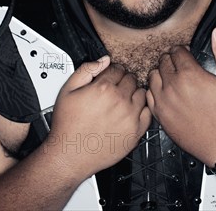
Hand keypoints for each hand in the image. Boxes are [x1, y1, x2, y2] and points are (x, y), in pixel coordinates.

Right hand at [45, 56, 151, 177]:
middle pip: (131, 79)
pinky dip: (142, 109)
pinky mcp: (136, 131)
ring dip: (134, 93)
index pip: (118, 69)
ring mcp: (130, 116)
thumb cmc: (68, 125)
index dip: (112, 72)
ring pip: (142, 93)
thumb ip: (86, 70)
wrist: (70, 154)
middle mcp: (119, 101)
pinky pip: (148, 112)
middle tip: (114, 89)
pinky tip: (131, 112)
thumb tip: (104, 60)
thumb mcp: (67, 90)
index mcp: (103, 88)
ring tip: (122, 100)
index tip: (109, 78)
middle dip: (123, 81)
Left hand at [146, 26, 215, 166]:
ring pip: (153, 76)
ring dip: (162, 72)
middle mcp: (173, 87)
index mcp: (190, 75)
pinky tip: (165, 92)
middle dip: (173, 59)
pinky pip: (148, 96)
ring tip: (173, 76)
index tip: (188, 53)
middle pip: (164, 61)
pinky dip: (155, 91)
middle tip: (182, 64)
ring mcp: (165, 103)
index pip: (177, 51)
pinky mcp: (161, 117)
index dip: (184, 49)